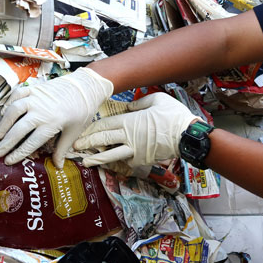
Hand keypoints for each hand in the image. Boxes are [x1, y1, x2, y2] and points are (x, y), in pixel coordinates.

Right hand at [0, 67, 112, 165]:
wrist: (86, 87)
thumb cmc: (82, 111)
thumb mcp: (74, 132)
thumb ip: (62, 149)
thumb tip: (58, 167)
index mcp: (51, 124)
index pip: (30, 142)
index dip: (18, 153)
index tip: (8, 161)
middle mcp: (40, 111)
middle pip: (18, 129)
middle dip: (7, 143)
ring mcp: (36, 98)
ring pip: (14, 110)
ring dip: (5, 123)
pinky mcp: (34, 88)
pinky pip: (17, 95)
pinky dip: (9, 102)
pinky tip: (5, 112)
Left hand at [74, 92, 199, 169]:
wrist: (187, 136)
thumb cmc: (174, 116)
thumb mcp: (156, 100)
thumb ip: (139, 103)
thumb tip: (129, 107)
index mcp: (129, 120)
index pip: (104, 124)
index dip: (91, 128)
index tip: (81, 131)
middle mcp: (128, 136)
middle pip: (102, 140)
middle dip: (87, 143)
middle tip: (75, 147)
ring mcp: (134, 150)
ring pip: (110, 155)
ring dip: (96, 159)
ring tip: (85, 162)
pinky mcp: (142, 160)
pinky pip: (127, 160)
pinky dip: (119, 161)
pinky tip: (111, 163)